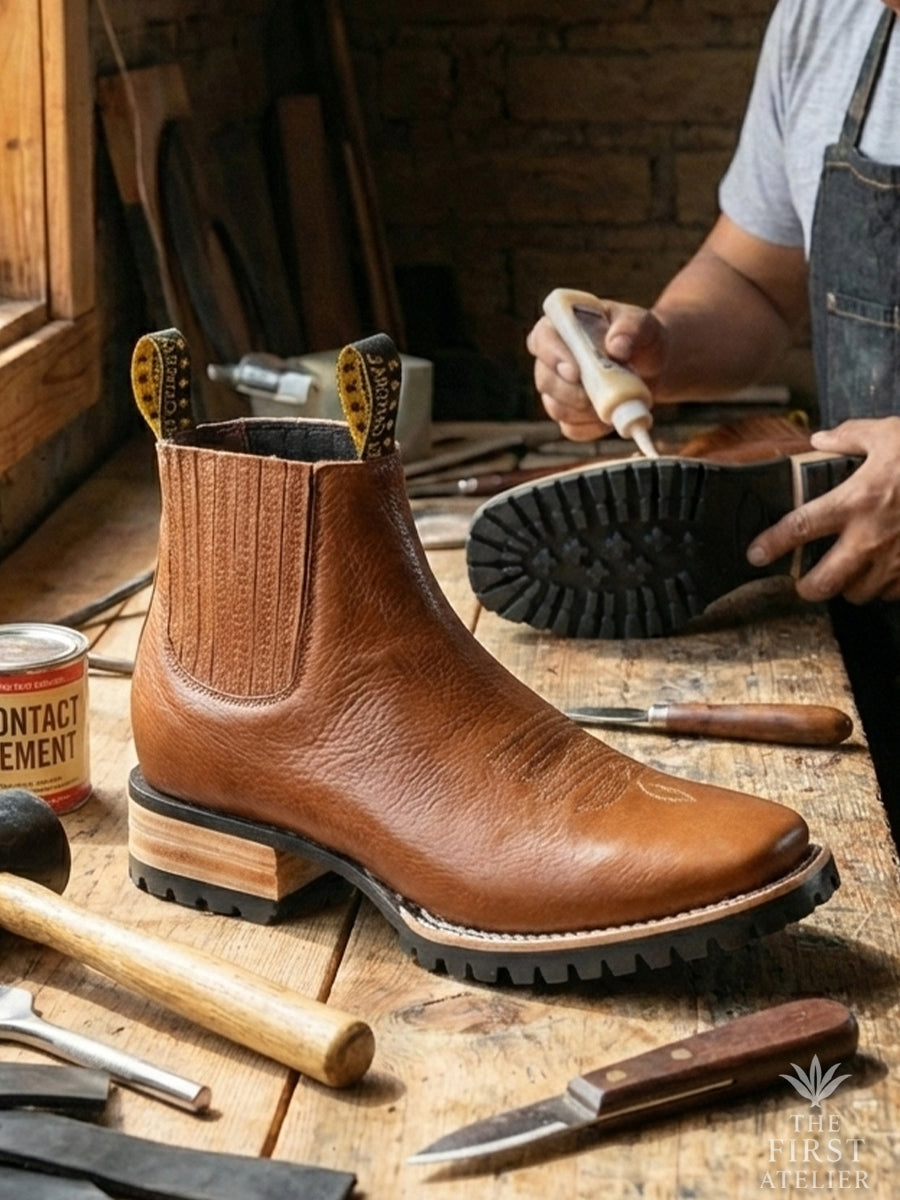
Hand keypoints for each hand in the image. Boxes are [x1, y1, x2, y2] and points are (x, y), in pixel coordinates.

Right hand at [526, 298, 667, 441]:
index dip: (553, 356)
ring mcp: (560, 389)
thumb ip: (633, 327)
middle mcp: (554, 358)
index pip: (542, 338)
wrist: (656, 368)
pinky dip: (593, 427)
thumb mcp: (645, 325)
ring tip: (614, 402)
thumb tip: (616, 346)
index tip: (575, 371)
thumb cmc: (644, 339)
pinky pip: (571, 428)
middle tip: (598, 395)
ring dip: (584, 411)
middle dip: (570, 392)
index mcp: (564, 327)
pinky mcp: (571, 414)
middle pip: (545, 379)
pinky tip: (611, 417)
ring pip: (556, 407)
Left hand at [746, 417, 899, 603]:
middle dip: (806, 588)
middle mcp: (871, 537)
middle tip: (802, 583)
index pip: (798, 528)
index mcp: (855, 501)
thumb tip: (821, 438)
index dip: (771, 545)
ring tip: (848, 575)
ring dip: (848, 588)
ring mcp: (897, 561)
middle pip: (822, 583)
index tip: (755, 555)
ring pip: (857, 594)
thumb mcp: (890, 433)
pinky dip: (884, 588)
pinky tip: (885, 572)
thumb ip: (852, 436)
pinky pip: (891, 594)